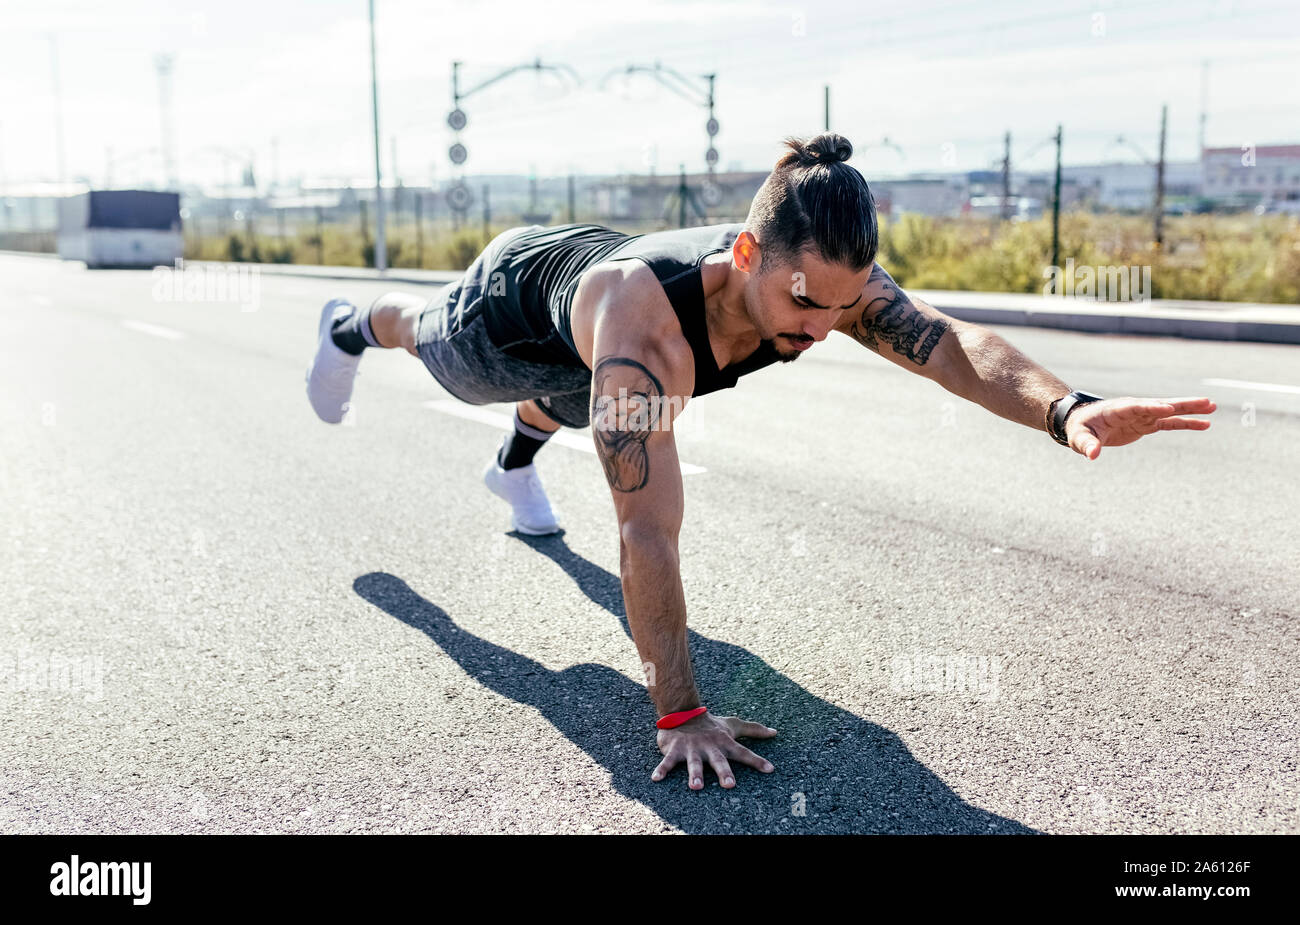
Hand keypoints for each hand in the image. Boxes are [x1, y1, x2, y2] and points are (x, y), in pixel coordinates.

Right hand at [652, 711, 776, 789]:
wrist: (681, 710)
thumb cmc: (710, 724)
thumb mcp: (732, 726)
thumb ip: (753, 730)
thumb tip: (775, 732)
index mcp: (723, 742)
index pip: (743, 752)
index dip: (757, 761)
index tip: (770, 770)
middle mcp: (709, 746)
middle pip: (718, 761)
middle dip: (724, 772)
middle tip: (730, 785)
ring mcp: (691, 748)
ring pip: (693, 763)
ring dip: (695, 774)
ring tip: (696, 786)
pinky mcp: (674, 750)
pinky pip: (666, 761)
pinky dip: (661, 770)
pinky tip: (656, 778)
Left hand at [1066, 395, 1215, 459]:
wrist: (1082, 422)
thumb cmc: (1079, 428)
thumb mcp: (1079, 437)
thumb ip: (1086, 444)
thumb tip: (1093, 455)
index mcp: (1118, 409)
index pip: (1138, 407)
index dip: (1152, 407)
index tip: (1169, 408)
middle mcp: (1134, 409)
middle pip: (1161, 404)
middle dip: (1182, 404)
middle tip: (1205, 402)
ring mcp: (1142, 416)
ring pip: (1169, 412)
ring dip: (1190, 410)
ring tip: (1212, 407)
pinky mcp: (1146, 424)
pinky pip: (1169, 423)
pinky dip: (1185, 423)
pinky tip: (1204, 424)